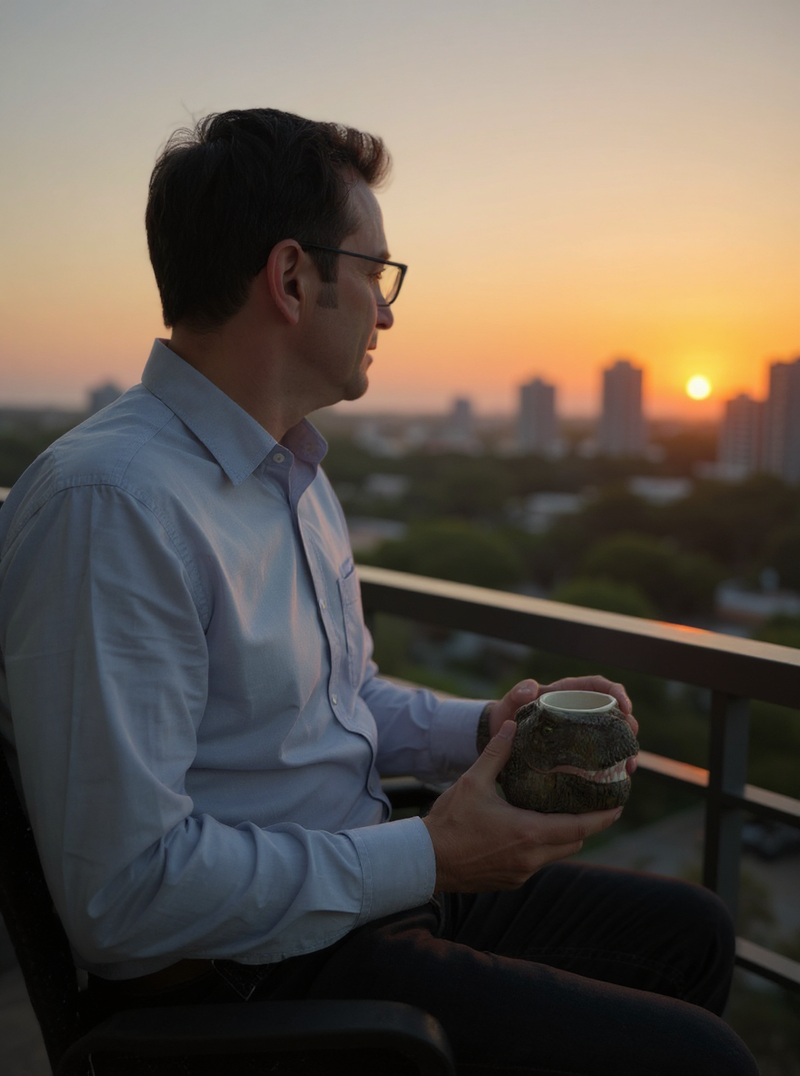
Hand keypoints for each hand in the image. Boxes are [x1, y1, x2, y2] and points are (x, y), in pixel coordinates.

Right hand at [422, 720, 621, 892]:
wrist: (424, 861)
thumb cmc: (449, 822)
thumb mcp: (473, 781)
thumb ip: (496, 753)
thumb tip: (512, 727)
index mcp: (528, 832)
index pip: (580, 827)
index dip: (603, 816)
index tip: (619, 804)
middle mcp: (531, 858)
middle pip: (575, 842)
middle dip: (587, 825)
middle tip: (595, 804)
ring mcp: (522, 873)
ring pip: (557, 854)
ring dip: (564, 836)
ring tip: (566, 813)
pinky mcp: (510, 881)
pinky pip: (538, 864)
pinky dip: (543, 847)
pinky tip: (532, 830)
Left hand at [486, 676, 637, 775]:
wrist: (501, 738)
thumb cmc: (508, 714)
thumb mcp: (512, 701)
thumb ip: (518, 693)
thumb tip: (531, 689)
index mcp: (569, 692)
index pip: (600, 687)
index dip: (618, 693)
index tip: (626, 707)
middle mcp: (581, 710)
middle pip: (614, 713)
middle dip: (629, 726)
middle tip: (632, 742)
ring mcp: (582, 731)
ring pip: (613, 736)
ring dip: (626, 750)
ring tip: (630, 766)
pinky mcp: (580, 750)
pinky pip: (602, 755)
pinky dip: (613, 765)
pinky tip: (619, 777)